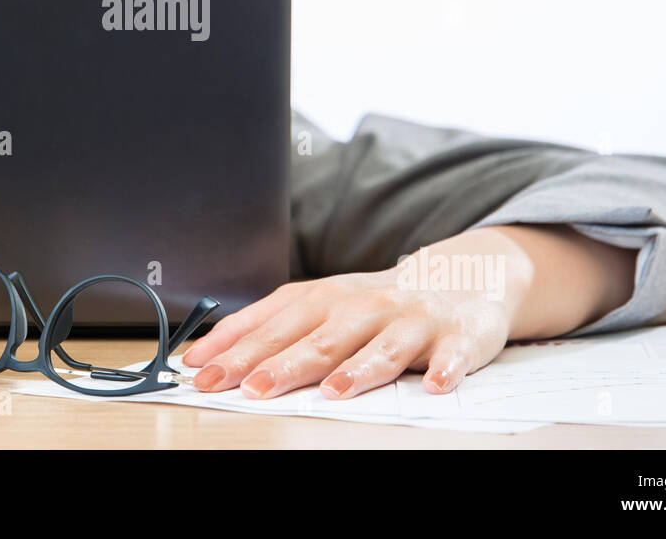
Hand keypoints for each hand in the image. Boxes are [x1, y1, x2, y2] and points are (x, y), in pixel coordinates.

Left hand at [182, 269, 517, 399]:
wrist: (462, 275)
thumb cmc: (378, 301)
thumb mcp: (322, 304)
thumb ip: (268, 328)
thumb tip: (202, 355)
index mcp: (326, 299)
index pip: (274, 323)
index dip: (238, 347)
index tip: (202, 371)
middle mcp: (364, 305)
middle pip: (320, 337)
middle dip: (284, 362)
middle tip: (251, 387)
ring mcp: (411, 320)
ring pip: (382, 346)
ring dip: (358, 368)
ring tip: (334, 391)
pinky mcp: (457, 336)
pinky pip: (452, 355)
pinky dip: (445, 368)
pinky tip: (433, 384)